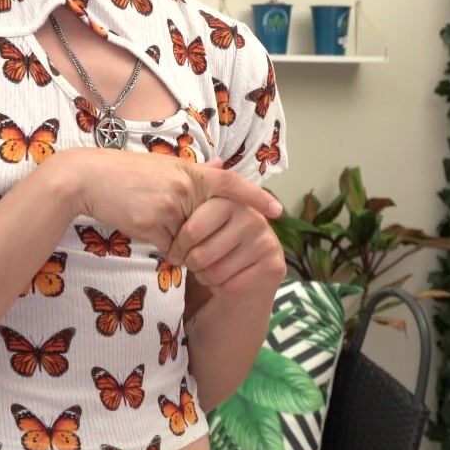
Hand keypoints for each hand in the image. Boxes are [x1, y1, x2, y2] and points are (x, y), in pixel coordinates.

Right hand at [46, 149, 281, 253]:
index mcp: (190, 171)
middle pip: (206, 225)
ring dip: (171, 240)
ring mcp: (172, 205)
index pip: (231, 183)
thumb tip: (222, 166)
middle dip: (192, 233)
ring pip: (187, 241)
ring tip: (145, 216)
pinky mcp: (155, 223)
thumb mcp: (162, 166)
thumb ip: (194, 172)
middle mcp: (186, 186)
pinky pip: (168, 248)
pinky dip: (157, 244)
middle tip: (160, 215)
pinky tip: (137, 224)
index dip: (255, 198)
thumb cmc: (123, 174)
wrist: (87, 178)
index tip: (277, 211)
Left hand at [165, 158, 286, 296]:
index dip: (180, 245)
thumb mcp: (201, 217)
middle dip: (191, 263)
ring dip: (204, 276)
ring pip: (214, 272)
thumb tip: (213, 162)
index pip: (193, 229)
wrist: (245, 274)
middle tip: (193, 261)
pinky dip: (220, 287)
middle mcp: (252, 217)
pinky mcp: (273, 265)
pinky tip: (224, 279)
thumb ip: (197, 195)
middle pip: (201, 254)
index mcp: (231, 201)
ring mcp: (265, 241)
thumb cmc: (216, 241)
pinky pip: (230, 285)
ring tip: (208, 268)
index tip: (176, 250)